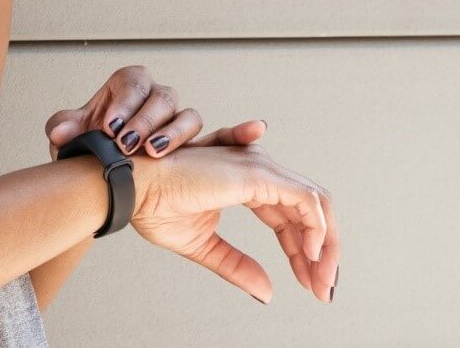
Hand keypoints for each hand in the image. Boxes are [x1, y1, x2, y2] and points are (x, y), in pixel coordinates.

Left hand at [43, 64, 267, 161]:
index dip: (124, 103)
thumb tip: (60, 130)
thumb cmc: (89, 147)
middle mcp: (155, 98)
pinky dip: (238, 133)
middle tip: (128, 143)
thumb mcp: (72, 137)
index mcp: (128, 86)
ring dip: (173, 137)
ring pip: (186, 118)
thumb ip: (65, 129)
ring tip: (154, 153)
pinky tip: (257, 130)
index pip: (132, 82)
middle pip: (162, 99)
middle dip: (147, 121)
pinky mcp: (194, 146)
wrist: (102, 175)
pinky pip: (221, 135)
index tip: (110, 126)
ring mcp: (175, 121)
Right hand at [127, 144, 338, 305]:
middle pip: (310, 209)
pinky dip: (316, 229)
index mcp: (246, 182)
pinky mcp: (257, 174)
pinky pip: (305, 201)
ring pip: (316, 203)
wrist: (133, 188)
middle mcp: (258, 169)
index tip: (310, 284)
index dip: (303, 252)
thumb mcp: (205, 246)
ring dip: (326, 244)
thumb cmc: (155, 206)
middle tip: (323, 288)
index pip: (291, 217)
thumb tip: (267, 292)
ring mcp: (259, 168)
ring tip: (321, 280)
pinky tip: (309, 257)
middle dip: (323, 252)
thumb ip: (238, 265)